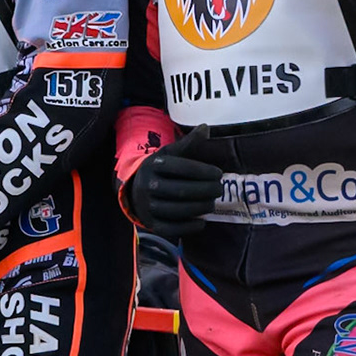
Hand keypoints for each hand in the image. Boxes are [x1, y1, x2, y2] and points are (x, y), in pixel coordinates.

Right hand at [127, 124, 224, 238]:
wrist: (136, 191)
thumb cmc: (161, 171)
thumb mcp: (171, 154)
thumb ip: (189, 143)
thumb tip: (206, 127)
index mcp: (154, 166)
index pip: (182, 168)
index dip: (203, 171)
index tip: (218, 174)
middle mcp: (149, 186)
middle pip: (182, 190)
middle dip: (206, 190)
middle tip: (219, 189)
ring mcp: (148, 206)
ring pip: (179, 210)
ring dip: (201, 207)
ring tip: (212, 203)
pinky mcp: (151, 223)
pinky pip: (172, 228)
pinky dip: (189, 226)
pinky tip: (201, 221)